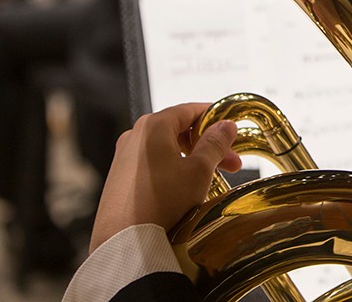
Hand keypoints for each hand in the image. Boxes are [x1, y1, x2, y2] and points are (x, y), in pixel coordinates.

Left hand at [89, 102, 242, 252]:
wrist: (125, 241)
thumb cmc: (161, 202)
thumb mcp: (199, 170)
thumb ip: (215, 143)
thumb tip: (225, 125)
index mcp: (153, 126)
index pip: (190, 110)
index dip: (215, 119)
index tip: (231, 132)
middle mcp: (135, 136)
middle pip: (179, 130)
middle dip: (207, 145)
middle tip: (230, 162)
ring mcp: (124, 157)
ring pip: (166, 149)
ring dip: (192, 159)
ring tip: (211, 178)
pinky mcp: (120, 178)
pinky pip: (152, 165)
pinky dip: (173, 170)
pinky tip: (186, 189)